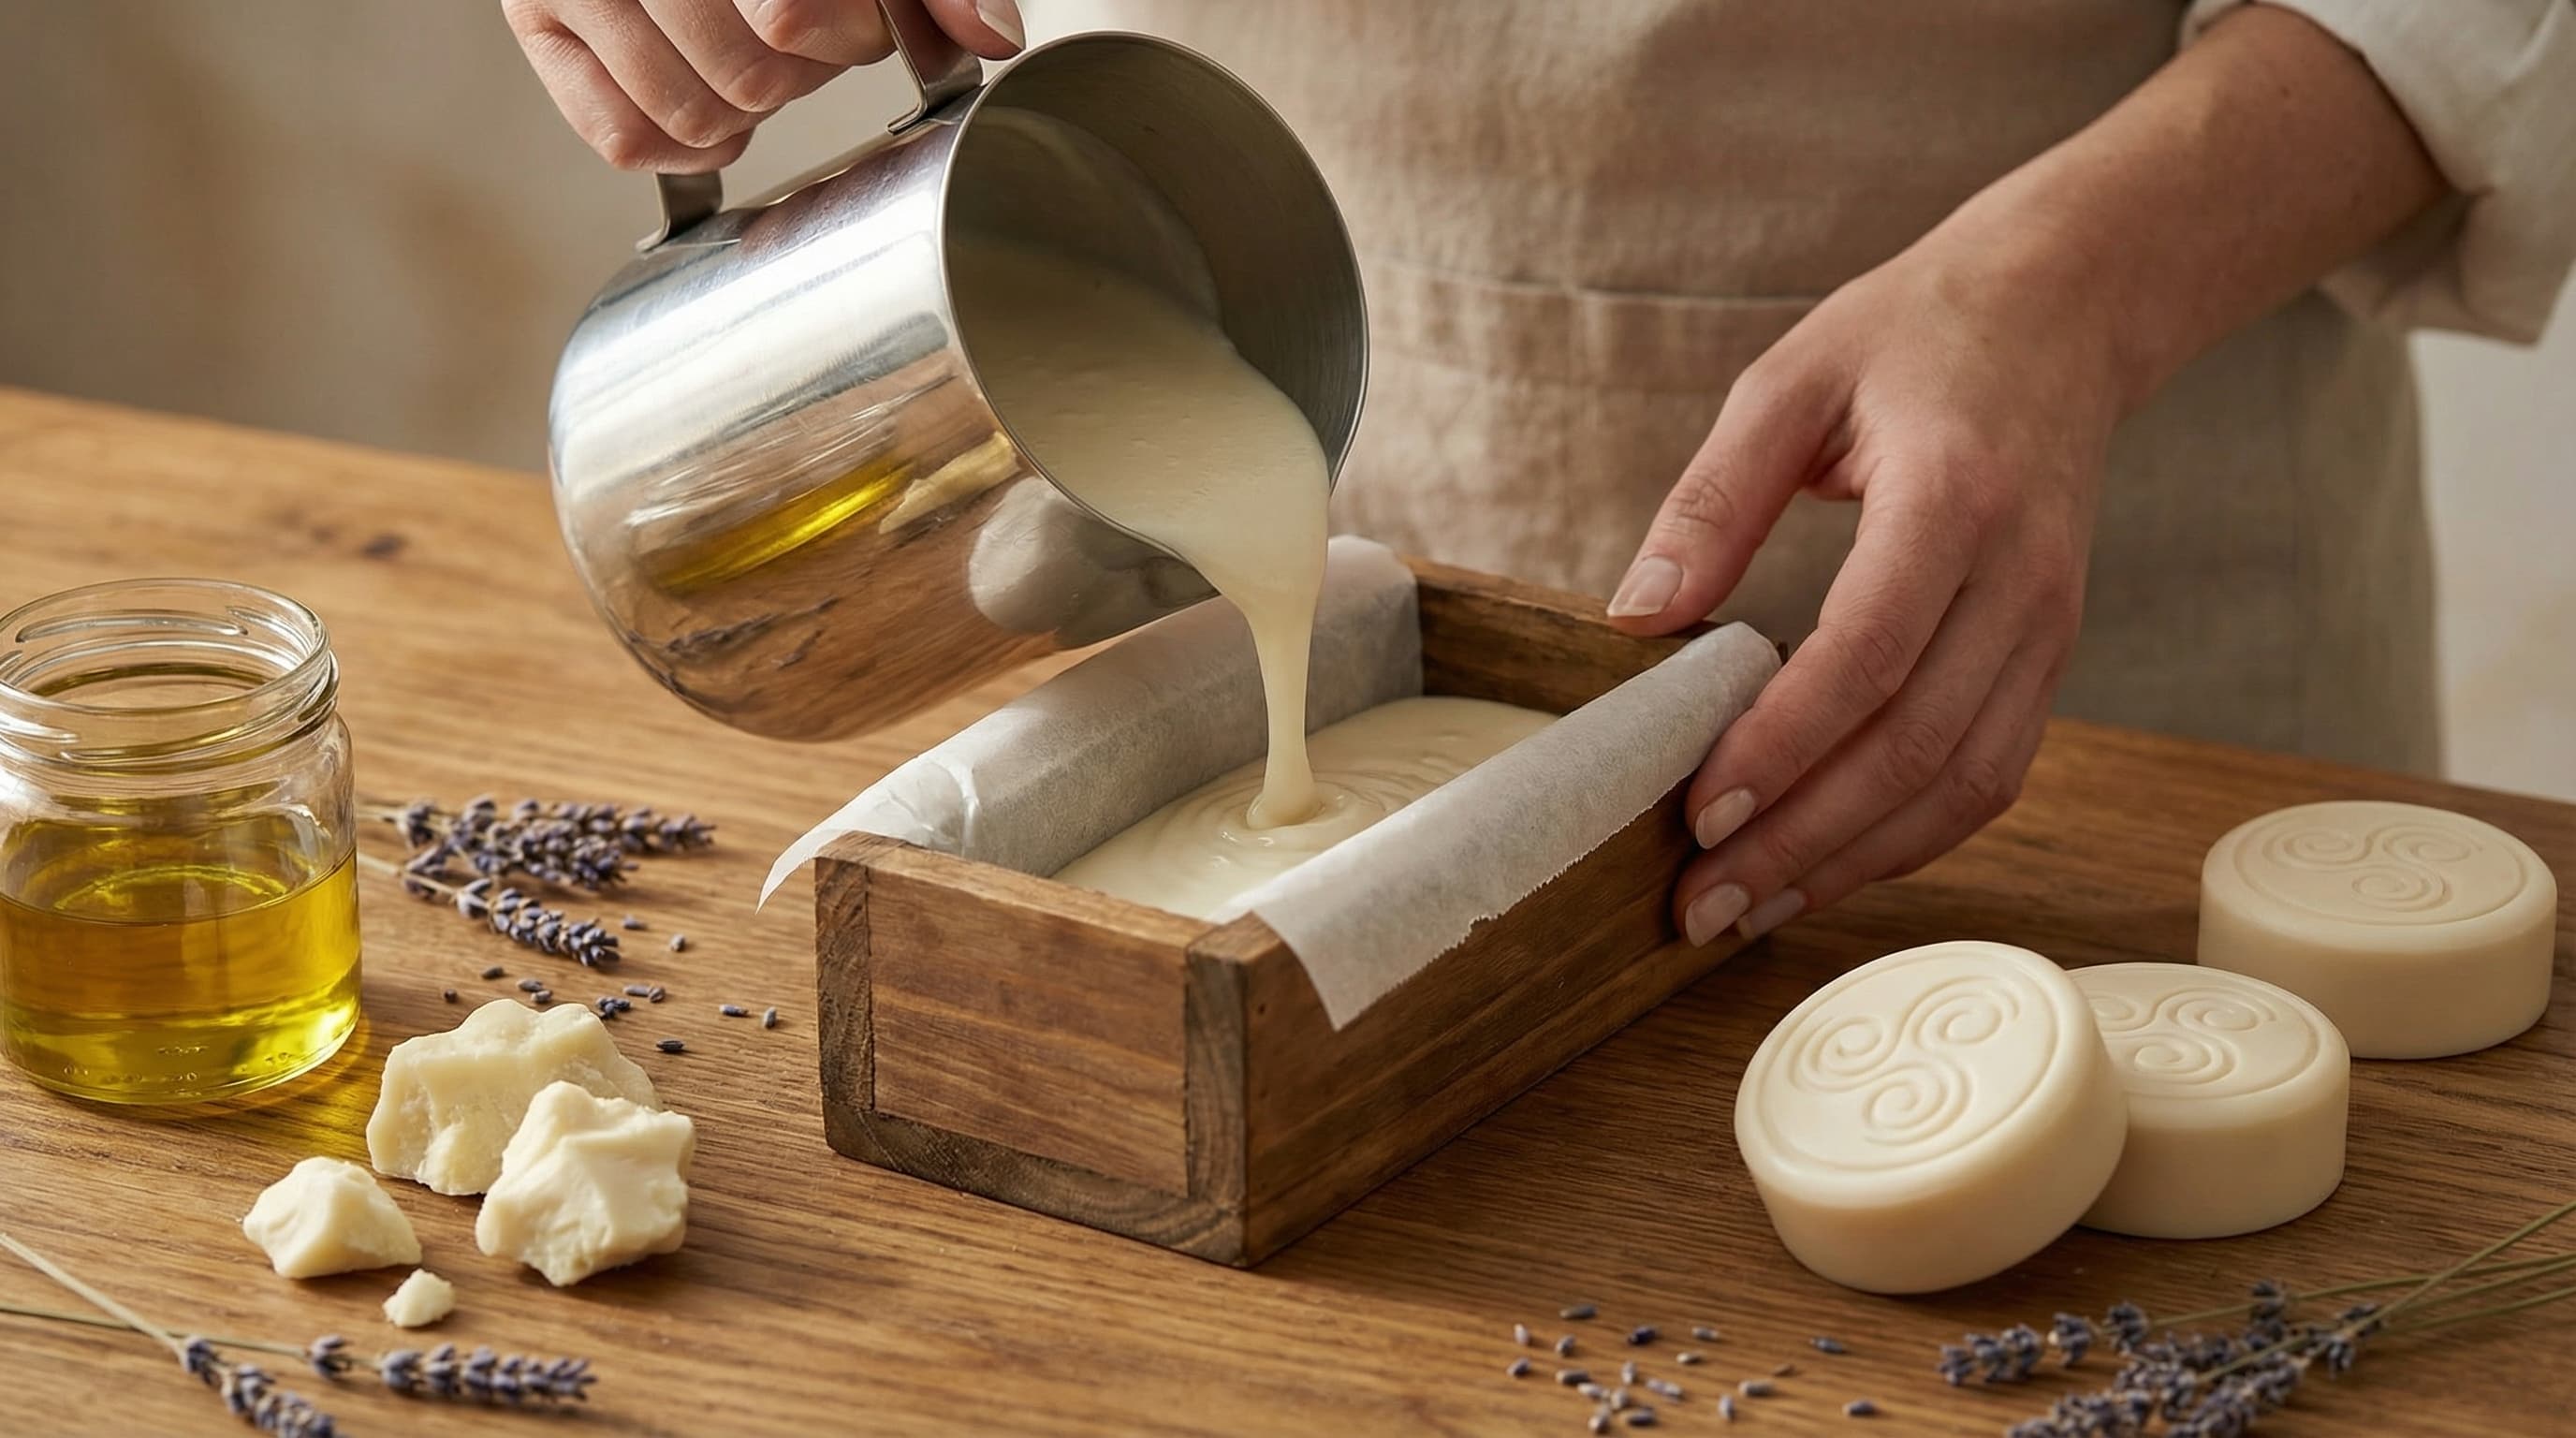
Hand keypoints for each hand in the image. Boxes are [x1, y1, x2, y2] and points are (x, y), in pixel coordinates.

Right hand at [506, 0, 1025, 171]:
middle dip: (801, 75)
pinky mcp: (536, 18)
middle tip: (803, 41)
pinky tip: (710, 106)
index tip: (861, 25)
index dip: (851, 37)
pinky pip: (622, 137)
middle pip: (751, 75)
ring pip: (691, 113)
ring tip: (755, 64)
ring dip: (746, 111)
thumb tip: (993, 36)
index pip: (793, 17)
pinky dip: (680, 142)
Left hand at [1607, 220, 2121, 945]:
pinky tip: (1825, 866)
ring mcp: (2050, 627)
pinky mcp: (2052, 656)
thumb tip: (1635, 621)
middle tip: (1699, 905)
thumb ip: (1711, 500)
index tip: (1701, 810)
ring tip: (1749, 908)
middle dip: (1802, 840)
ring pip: (1963, 784)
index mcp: (1953, 497)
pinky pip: (1990, 774)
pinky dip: (1909, 838)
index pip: (1870, 653)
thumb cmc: (1913, 337)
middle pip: (1915, 746)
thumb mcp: (1789, 382)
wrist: (2064, 311)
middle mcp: (2020, 578)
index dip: (1785, 746)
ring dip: (1853, 862)